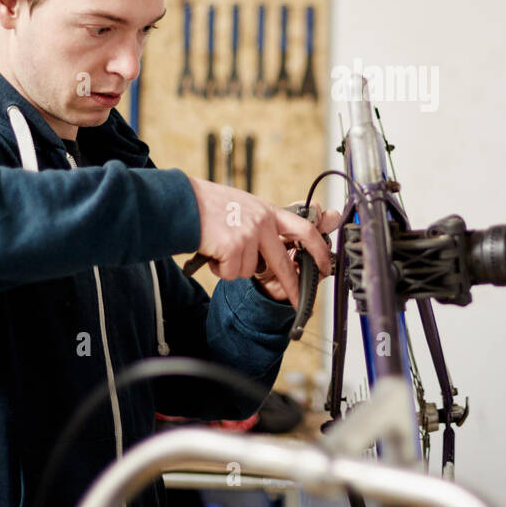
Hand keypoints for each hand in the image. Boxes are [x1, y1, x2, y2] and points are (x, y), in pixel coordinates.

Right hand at [187, 177, 339, 307]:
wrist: (181, 203)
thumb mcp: (242, 207)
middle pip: (283, 263)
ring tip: (220, 248)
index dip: (317, 250)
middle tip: (299, 303)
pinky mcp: (233, 247)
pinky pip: (232, 273)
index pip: (304, 230)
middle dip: (292, 287)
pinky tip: (213, 252)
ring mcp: (248, 235)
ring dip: (234, 268)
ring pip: (249, 271)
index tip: (324, 265)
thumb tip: (273, 248)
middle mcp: (262, 222)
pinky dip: (221, 269)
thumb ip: (259, 224)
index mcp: (267, 211)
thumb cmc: (207, 206)